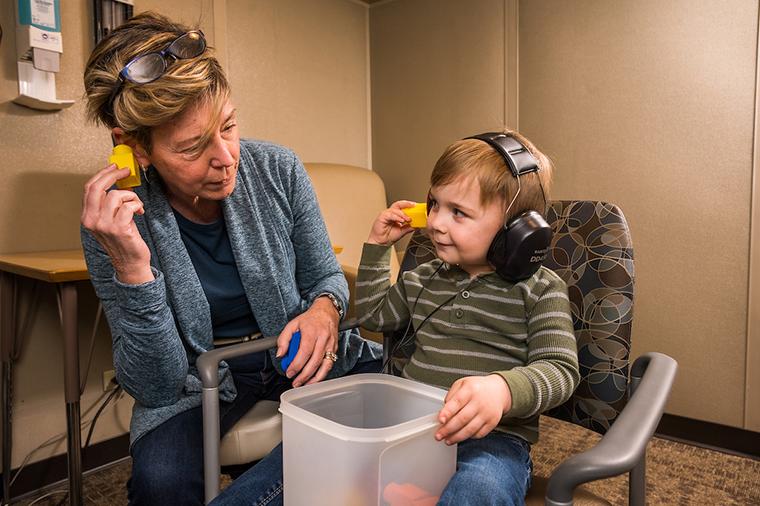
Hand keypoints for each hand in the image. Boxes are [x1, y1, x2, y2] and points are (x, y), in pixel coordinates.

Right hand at [81, 163, 152, 283]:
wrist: (130, 263)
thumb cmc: (123, 240)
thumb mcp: (109, 220)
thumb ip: (107, 204)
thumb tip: (115, 180)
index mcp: (87, 217)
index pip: (89, 188)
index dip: (102, 174)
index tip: (114, 167)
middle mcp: (92, 220)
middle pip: (98, 187)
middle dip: (114, 174)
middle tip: (126, 172)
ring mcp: (104, 225)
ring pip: (116, 195)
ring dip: (131, 196)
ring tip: (136, 205)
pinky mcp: (119, 229)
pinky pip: (128, 206)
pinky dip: (137, 205)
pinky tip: (140, 212)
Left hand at [275, 297, 339, 386]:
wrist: (327, 312)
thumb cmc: (310, 319)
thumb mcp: (293, 324)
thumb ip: (284, 339)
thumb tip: (280, 354)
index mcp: (312, 331)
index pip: (305, 352)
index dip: (297, 365)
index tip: (289, 372)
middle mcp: (323, 338)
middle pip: (315, 361)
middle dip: (304, 375)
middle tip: (295, 382)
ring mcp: (331, 344)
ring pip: (325, 366)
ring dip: (315, 378)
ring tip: (305, 384)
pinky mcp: (335, 349)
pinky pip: (329, 365)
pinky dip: (322, 374)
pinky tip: (314, 379)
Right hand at [367, 200, 416, 245]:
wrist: (382, 243)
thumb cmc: (388, 236)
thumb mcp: (402, 231)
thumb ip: (409, 227)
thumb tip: (416, 225)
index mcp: (395, 215)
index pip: (403, 207)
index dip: (409, 205)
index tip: (416, 206)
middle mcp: (391, 213)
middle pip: (398, 204)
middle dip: (406, 204)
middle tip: (413, 205)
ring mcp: (386, 214)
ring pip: (395, 209)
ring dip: (403, 214)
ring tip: (408, 219)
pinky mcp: (382, 217)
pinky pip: (390, 215)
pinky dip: (397, 217)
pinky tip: (401, 221)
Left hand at [435, 374, 511, 444]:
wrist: (498, 391)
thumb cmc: (478, 388)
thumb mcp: (462, 384)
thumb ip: (451, 396)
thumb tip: (443, 411)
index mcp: (470, 389)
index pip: (457, 402)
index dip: (447, 412)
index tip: (440, 420)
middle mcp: (479, 402)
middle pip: (462, 419)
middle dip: (448, 429)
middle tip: (439, 435)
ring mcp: (487, 413)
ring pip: (470, 429)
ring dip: (456, 437)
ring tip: (447, 440)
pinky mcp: (492, 423)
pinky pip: (479, 434)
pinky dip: (468, 437)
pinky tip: (461, 437)